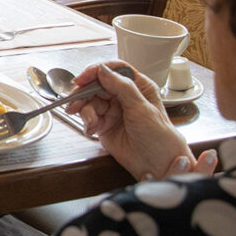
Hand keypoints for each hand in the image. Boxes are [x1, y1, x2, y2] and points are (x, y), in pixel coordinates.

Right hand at [68, 62, 211, 180]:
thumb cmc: (159, 137)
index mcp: (138, 86)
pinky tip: (93, 129)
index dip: (96, 71)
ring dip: (85, 111)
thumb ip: (122, 87)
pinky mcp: (104, 124)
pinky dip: (87, 123)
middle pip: (96, 85)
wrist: (157, 165)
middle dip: (84, 94)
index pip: (113, 70)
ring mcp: (113, 110)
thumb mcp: (141, 108)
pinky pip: (88, 117)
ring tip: (90, 123)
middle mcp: (124, 96)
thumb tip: (103, 70)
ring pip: (89, 101)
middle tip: (75, 103)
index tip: (82, 78)